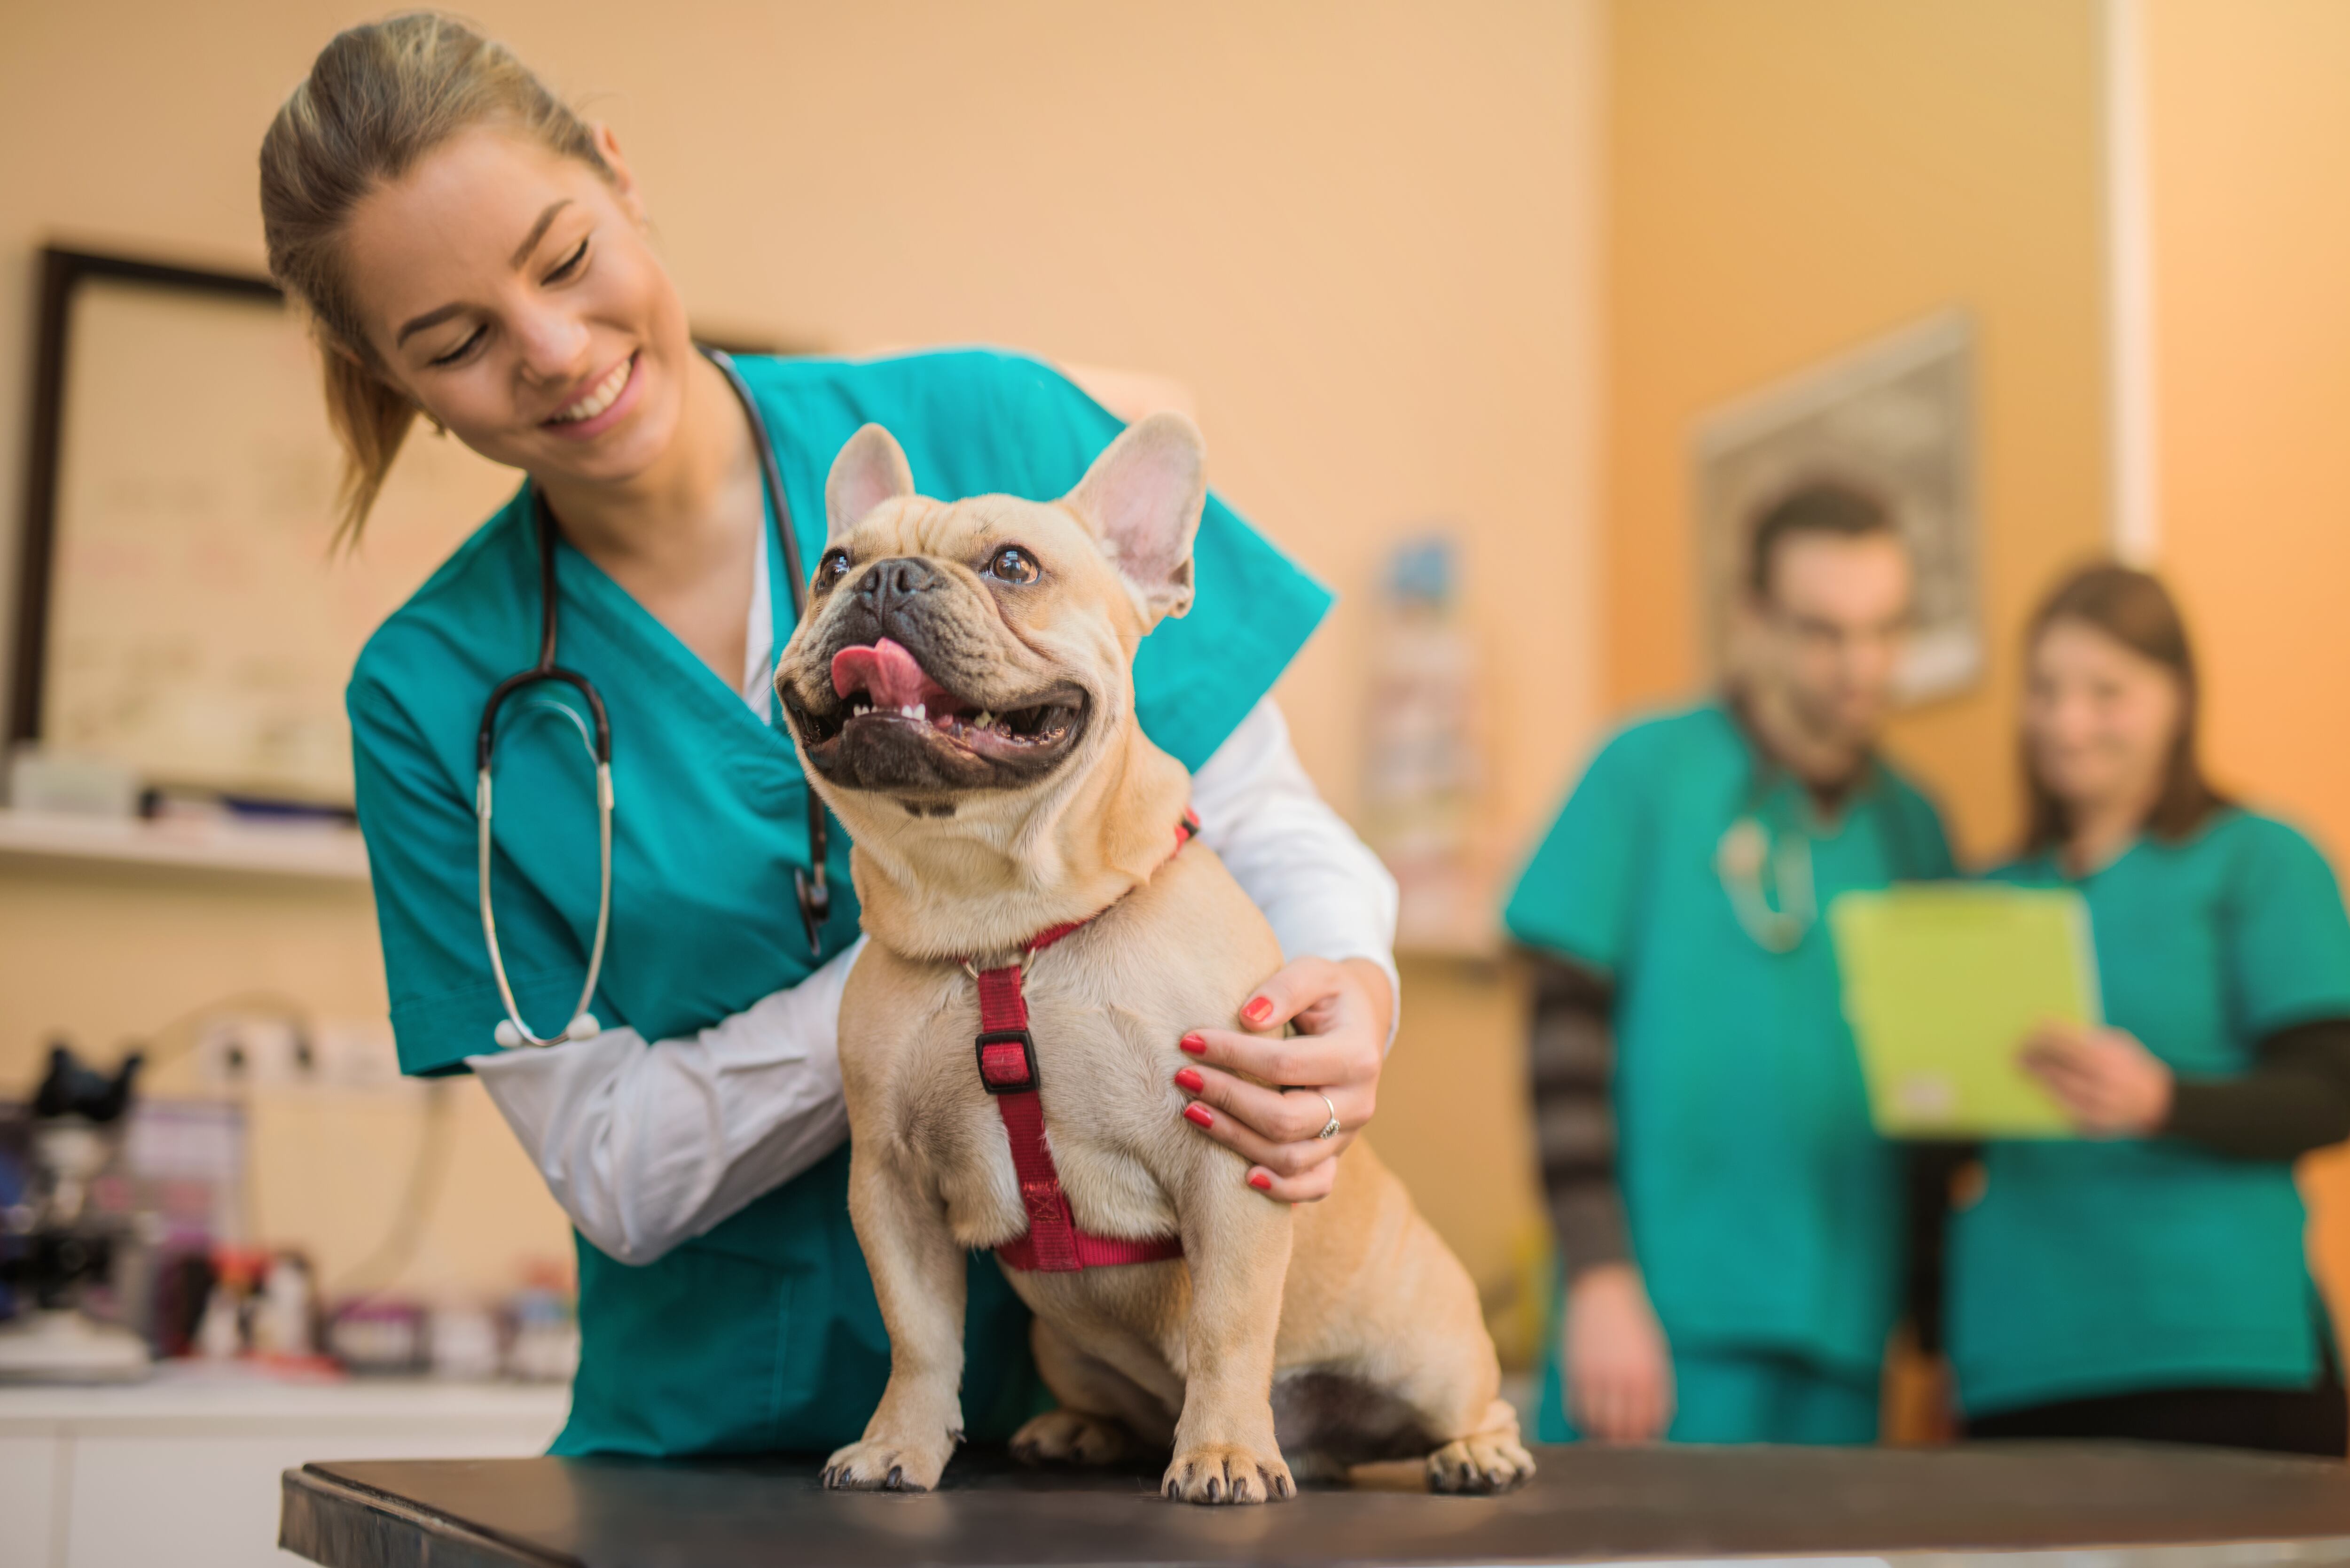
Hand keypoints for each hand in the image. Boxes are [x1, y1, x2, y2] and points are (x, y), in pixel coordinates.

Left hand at [1171, 956, 1392, 1200]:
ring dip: (1234, 1139)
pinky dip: (1280, 1189)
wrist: (1360, 1025)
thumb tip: (1248, 1017)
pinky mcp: (1336, 1155)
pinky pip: (1313, 1186)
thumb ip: (1284, 987)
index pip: (1284, 1064)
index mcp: (1358, 1055)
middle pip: (1284, 1119)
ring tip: (1192, 1112)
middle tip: (1183, 1077)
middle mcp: (1359, 1103)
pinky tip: (1242, 1177)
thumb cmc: (1328, 996)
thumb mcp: (1314, 973)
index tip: (1188, 1041)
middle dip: (1226, 1099)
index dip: (1232, 1055)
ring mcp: (1349, 1135)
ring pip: (1290, 1158)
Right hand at [1564, 1262, 1673, 1443]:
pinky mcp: (1575, 1373)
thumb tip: (1655, 1423)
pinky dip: (1583, 1420)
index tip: (1643, 1439)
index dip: (1647, 1437)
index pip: (1651, 1423)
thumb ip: (1656, 1387)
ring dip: (1602, 1434)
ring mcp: (1598, 1377)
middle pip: (1625, 1431)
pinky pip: (1578, 1411)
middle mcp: (1625, 1379)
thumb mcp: (1655, 1353)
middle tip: (1622, 1442)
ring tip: (1605, 1431)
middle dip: (1625, 1441)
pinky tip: (1589, 1416)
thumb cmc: (1633, 1323)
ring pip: (1599, 1426)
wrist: (1602, 1290)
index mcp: (1650, 1375)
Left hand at [2019, 1021, 2172, 1136]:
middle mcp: (2103, 1082)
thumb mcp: (2118, 1044)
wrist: (2156, 1103)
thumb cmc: (2130, 1066)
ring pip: (2056, 1088)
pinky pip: (2062, 1108)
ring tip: (2021, 1066)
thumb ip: (2090, 1037)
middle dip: (2034, 1057)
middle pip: (2057, 1066)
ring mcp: (2097, 1106)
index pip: (2067, 1042)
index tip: (2029, 1028)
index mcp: (2109, 1058)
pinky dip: (2048, 1095)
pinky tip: (2038, 1087)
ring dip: (2036, 1076)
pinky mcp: (2091, 1125)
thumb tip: (2051, 1028)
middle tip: (2015, 1050)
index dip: (2044, 1035)